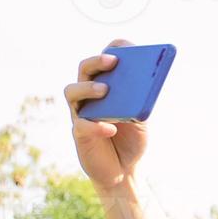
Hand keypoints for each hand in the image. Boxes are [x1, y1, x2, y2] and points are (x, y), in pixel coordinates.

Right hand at [64, 38, 148, 191]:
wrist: (124, 171)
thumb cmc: (131, 140)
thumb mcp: (141, 119)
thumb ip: (140, 102)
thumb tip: (145, 84)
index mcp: (105, 86)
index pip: (103, 61)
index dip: (112, 50)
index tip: (123, 46)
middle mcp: (89, 95)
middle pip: (84, 70)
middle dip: (96, 62)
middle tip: (112, 61)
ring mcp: (81, 113)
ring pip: (72, 91)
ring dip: (88, 88)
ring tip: (105, 91)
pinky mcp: (79, 134)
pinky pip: (82, 125)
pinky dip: (97, 125)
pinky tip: (112, 128)